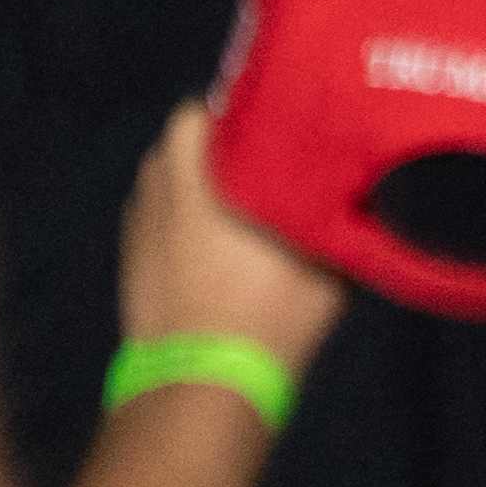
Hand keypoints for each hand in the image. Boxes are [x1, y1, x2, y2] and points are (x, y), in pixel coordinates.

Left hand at [114, 102, 337, 367]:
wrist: (202, 380)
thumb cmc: (273, 312)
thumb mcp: (329, 261)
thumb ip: (338, 213)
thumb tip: (355, 186)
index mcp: (214, 176)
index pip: (212, 110)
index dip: (248, 106)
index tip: (281, 116)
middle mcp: (167, 187)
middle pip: (182, 135)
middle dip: (216, 136)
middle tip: (261, 152)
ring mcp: (141, 222)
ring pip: (163, 172)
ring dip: (192, 172)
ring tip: (235, 192)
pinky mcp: (130, 255)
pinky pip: (153, 210)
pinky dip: (176, 210)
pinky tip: (208, 236)